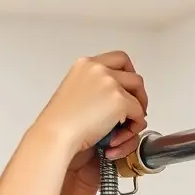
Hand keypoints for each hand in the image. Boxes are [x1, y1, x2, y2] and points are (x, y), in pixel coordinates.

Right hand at [38, 51, 147, 190]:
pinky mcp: (119, 100)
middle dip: (137, 91)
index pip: (117, 59)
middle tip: (135, 108)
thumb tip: (109, 97)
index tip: (128, 88)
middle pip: (132, 73)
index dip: (127, 73)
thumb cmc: (58, 122)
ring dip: (139, 107)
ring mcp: (110, 83)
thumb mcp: (73, 93)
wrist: (56, 134)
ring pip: (138, 90)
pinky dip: (134, 125)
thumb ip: (92, 88)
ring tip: (128, 124)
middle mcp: (98, 69)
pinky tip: (119, 136)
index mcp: (84, 65)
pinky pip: (139, 112)